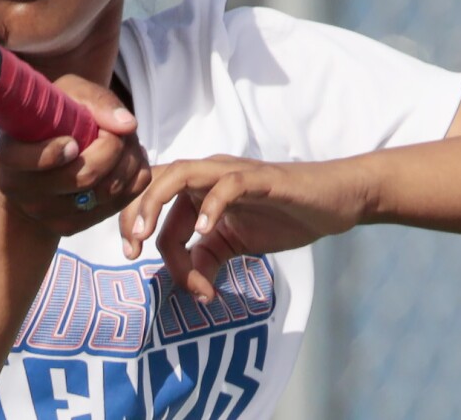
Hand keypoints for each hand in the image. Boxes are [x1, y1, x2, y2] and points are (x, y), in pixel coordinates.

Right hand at [0, 75, 150, 237]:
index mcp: (11, 152)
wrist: (41, 162)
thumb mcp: (68, 95)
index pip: (28, 159)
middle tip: (118, 131)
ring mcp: (44, 214)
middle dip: (113, 147)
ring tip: (127, 142)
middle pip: (83, 176)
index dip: (55, 152)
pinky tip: (128, 162)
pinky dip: (132, 179)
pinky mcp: (68, 228)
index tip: (74, 141)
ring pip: (106, 192)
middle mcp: (21, 189)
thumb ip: (95, 101)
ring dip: (128, 162)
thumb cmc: (53, 120)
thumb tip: (127, 126)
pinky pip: (118, 205)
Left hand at [119, 155, 370, 300]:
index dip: (138, 231)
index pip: (154, 205)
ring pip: (180, 174)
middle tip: (130, 250)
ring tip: (147, 236)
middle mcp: (207, 174)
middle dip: (133, 213)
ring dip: (156, 204)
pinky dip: (211, 206)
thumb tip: (191, 287)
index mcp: (196, 188)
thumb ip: (207, 259)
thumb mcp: (235, 244)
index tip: (133, 259)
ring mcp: (232, 173)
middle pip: (154, 181)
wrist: (330, 203)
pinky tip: (205, 231)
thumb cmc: (282, 217)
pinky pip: (228, 186)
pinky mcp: (260, 179)